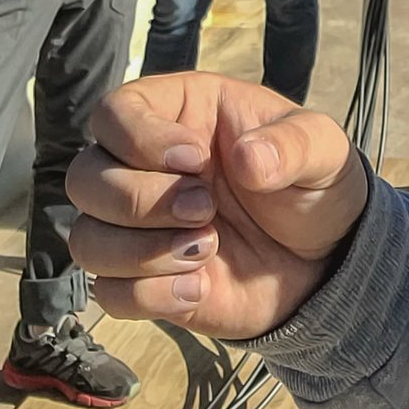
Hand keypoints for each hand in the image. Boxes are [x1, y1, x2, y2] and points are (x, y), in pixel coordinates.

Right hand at [68, 72, 366, 336]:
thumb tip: (246, 158)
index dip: (139, 138)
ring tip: (207, 249)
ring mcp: (140, 228)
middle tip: (205, 208)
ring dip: (140, 251)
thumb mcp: (322, 150)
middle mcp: (145, 168)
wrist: (324, 261)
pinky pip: (108, 293)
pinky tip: (200, 287)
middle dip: (140, 200)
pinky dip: (150, 295)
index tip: (196, 159)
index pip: (114, 113)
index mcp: (180, 115)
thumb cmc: (311, 186)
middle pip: (84, 178)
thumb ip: (292, 145)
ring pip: (86, 239)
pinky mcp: (145, 281)